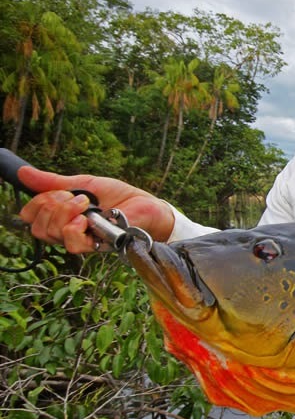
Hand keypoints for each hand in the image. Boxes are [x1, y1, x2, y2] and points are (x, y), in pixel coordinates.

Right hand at [17, 167, 174, 253]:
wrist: (147, 205)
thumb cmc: (119, 196)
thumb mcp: (84, 183)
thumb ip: (54, 182)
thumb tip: (23, 172)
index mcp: (62, 216)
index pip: (30, 217)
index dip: (36, 204)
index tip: (59, 191)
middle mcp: (68, 231)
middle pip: (38, 227)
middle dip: (51, 205)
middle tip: (79, 197)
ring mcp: (82, 240)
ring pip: (51, 234)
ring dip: (64, 213)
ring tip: (86, 204)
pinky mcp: (96, 246)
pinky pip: (71, 244)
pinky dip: (74, 227)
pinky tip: (86, 219)